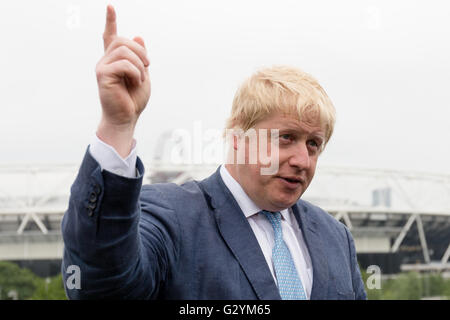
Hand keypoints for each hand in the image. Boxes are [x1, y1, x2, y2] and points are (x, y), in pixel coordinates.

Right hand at [95, 5, 150, 156]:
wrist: (126, 118)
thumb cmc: (133, 100)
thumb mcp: (143, 75)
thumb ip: (140, 57)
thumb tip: (138, 36)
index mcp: (115, 61)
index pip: (110, 36)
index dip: (110, 21)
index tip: (110, 6)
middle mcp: (105, 61)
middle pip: (122, 40)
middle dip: (140, 51)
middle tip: (147, 65)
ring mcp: (102, 67)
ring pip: (124, 50)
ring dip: (139, 64)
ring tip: (140, 78)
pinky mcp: (102, 75)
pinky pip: (124, 63)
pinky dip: (136, 72)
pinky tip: (136, 82)